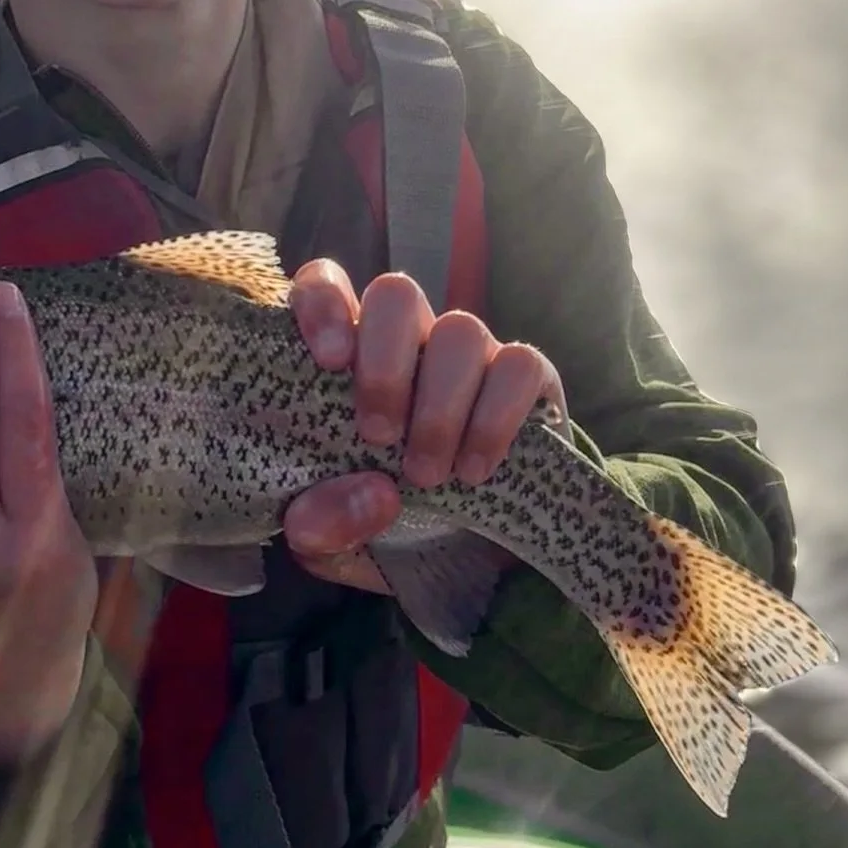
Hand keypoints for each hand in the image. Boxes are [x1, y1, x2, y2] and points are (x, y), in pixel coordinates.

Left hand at [282, 264, 566, 593]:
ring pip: (460, 329)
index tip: (329, 360)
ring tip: (426, 476)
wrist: (463, 562)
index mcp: (344, 358)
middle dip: (385, 366)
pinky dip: (496, 419)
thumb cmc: (377, 531)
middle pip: (396, 294)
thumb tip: (375, 493)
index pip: (325, 284)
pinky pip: (520, 366)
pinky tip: (475, 470)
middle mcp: (407, 341)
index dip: (324, 303)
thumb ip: (321, 526)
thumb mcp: (330, 546)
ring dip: (441, 407)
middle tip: (379, 437)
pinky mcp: (527, 377)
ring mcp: (468, 354)